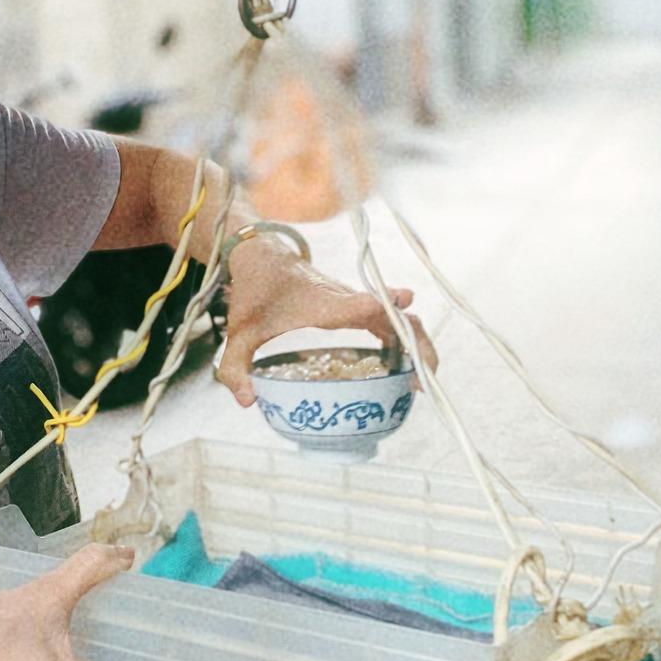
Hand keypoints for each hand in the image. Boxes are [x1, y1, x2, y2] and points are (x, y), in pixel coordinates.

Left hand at [216, 242, 435, 406]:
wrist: (264, 258)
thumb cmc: (256, 292)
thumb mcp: (240, 332)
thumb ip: (236, 368)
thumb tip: (247, 402)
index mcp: (323, 303)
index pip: (360, 303)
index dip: (384, 307)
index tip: (406, 311)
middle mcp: (347, 300)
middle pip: (396, 315)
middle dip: (417, 344)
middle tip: (424, 381)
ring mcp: (355, 302)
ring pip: (400, 318)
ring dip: (417, 344)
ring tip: (422, 382)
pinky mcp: (357, 306)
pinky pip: (390, 322)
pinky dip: (404, 341)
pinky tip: (405, 368)